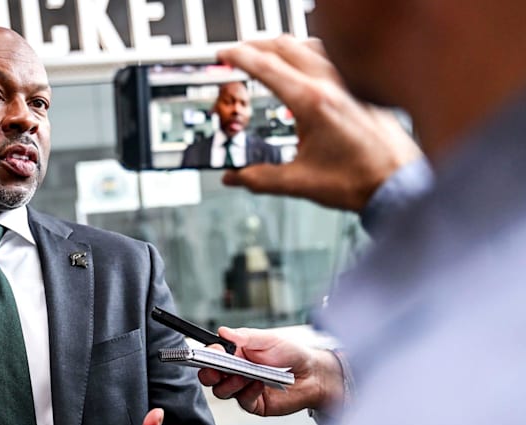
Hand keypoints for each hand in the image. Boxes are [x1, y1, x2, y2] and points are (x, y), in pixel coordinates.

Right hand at [196, 326, 343, 415]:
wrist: (313, 374)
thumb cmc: (292, 354)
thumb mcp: (268, 339)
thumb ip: (244, 336)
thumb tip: (223, 331)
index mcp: (235, 354)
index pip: (211, 356)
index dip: (208, 355)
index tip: (214, 352)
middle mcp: (235, 371)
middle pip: (209, 377)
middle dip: (209, 374)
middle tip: (218, 371)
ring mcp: (242, 388)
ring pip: (221, 391)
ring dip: (230, 384)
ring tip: (245, 376)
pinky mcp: (253, 403)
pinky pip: (242, 401)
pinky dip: (248, 392)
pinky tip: (259, 384)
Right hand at [218, 35, 422, 212]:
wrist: (397, 182)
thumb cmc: (360, 179)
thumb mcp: (299, 182)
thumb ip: (259, 178)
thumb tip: (235, 178)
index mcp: (312, 103)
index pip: (267, 66)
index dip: (239, 57)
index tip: (224, 55)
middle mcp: (332, 84)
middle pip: (286, 46)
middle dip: (256, 46)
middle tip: (238, 54)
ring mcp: (348, 81)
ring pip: (309, 44)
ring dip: (282, 46)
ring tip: (266, 55)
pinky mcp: (359, 86)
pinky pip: (328, 55)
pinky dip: (307, 52)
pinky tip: (303, 63)